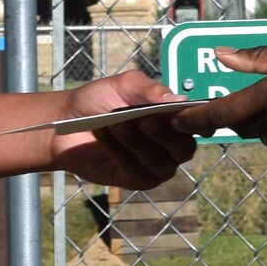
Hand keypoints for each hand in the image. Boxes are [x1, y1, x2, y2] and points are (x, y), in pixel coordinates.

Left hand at [54, 71, 196, 189]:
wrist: (67, 119)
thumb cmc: (101, 99)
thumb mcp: (125, 85)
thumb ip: (150, 90)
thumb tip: (179, 99)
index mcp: (175, 120)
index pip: (199, 124)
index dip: (196, 122)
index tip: (177, 114)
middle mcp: (172, 146)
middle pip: (184, 149)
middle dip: (163, 133)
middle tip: (142, 118)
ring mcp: (156, 166)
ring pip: (159, 162)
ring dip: (136, 141)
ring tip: (114, 123)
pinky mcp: (136, 180)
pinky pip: (137, 171)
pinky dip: (119, 151)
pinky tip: (104, 134)